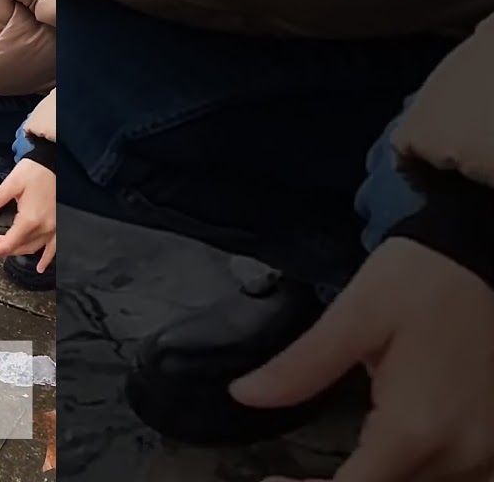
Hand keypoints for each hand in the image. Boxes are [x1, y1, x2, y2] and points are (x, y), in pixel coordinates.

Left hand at [0, 157, 56, 272]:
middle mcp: (44, 228)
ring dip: (17, 251)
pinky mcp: (59, 225)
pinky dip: (47, 258)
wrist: (56, 162)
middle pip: (19, 246)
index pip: (10, 242)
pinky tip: (41, 267)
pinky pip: (53, 247)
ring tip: (2, 249)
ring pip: (33, 248)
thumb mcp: (12, 183)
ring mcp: (54, 229)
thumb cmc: (35, 170)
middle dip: (1, 247)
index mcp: (30, 219)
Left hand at [230, 237, 493, 481]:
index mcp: (416, 430)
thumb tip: (243, 396)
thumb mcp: (354, 316)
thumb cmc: (422, 279)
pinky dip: (416, 475)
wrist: (488, 253)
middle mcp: (460, 454)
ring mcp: (489, 451)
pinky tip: (385, 460)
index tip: (272, 478)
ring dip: (376, 481)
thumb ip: (300, 366)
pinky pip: (456, 478)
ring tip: (326, 472)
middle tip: (290, 476)